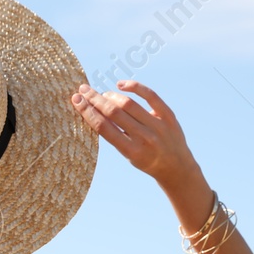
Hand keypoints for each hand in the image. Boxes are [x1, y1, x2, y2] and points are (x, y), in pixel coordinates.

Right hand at [72, 80, 200, 186]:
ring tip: (102, 95)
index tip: (76, 100)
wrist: (177, 168)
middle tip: (83, 90)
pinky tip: (121, 85)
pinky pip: (150, 95)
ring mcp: (158, 126)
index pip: (104, 128)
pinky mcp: (168, 116)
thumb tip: (94, 109)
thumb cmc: (146, 160)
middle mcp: (145, 138)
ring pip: (129, 104)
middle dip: (95, 100)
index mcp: (132, 151)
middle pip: (114, 113)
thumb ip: (115, 135)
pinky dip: (134, 87)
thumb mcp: (128, 155)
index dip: (88, 112)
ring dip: (111, 96)